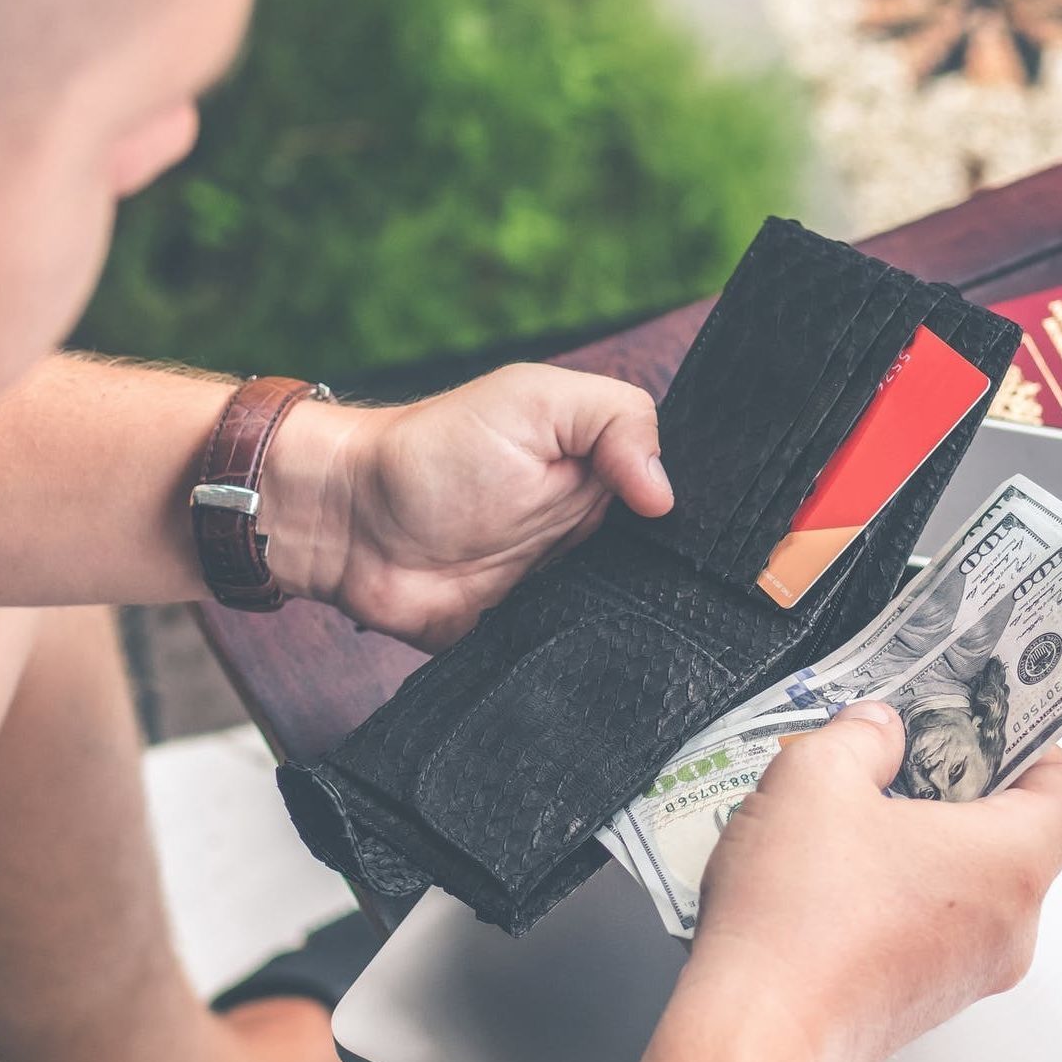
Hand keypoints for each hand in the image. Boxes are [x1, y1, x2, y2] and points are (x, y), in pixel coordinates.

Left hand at [267, 364, 672, 649]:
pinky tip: (607, 658)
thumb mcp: (534, 400)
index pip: (679, 497)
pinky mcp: (533, 638)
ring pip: (631, 616)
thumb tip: (666, 494)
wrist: (350, 524)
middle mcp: (594, 532)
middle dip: (679, 578)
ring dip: (637, 620)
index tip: (711, 534)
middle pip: (665, 566)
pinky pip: (579, 659)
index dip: (698, 514)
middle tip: (683, 585)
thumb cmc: (434, 450)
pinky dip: (591, 661)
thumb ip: (615, 420)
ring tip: (650, 621)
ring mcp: (566, 588)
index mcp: (604, 471)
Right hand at [685, 701, 1061, 1061]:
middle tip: (906, 753)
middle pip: (1017, 836)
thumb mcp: (815, 776)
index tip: (990, 721)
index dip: (1037, 744)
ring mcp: (965, 974)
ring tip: (850, 813)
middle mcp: (1005, 928)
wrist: (752, 1039)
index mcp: (1008, 864)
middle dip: (959, 786)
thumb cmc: (796, 924)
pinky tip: (828, 874)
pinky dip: (896, 891)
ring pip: (969, 885)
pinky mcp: (919, 1001)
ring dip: (920, 841)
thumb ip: (860, 735)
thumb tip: (877, 729)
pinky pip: (931, 926)